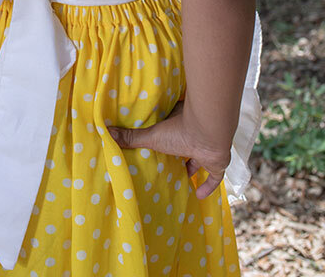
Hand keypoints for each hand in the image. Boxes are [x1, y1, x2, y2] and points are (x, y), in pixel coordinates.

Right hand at [107, 101, 230, 198]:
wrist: (208, 132)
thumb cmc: (179, 129)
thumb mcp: (152, 136)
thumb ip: (132, 137)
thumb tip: (107, 131)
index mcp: (179, 128)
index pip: (173, 133)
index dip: (168, 140)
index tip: (162, 146)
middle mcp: (194, 138)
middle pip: (187, 147)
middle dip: (181, 154)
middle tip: (171, 164)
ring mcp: (207, 150)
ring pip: (201, 159)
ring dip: (194, 167)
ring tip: (184, 178)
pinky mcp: (217, 163)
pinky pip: (215, 176)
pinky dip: (208, 186)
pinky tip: (200, 196)